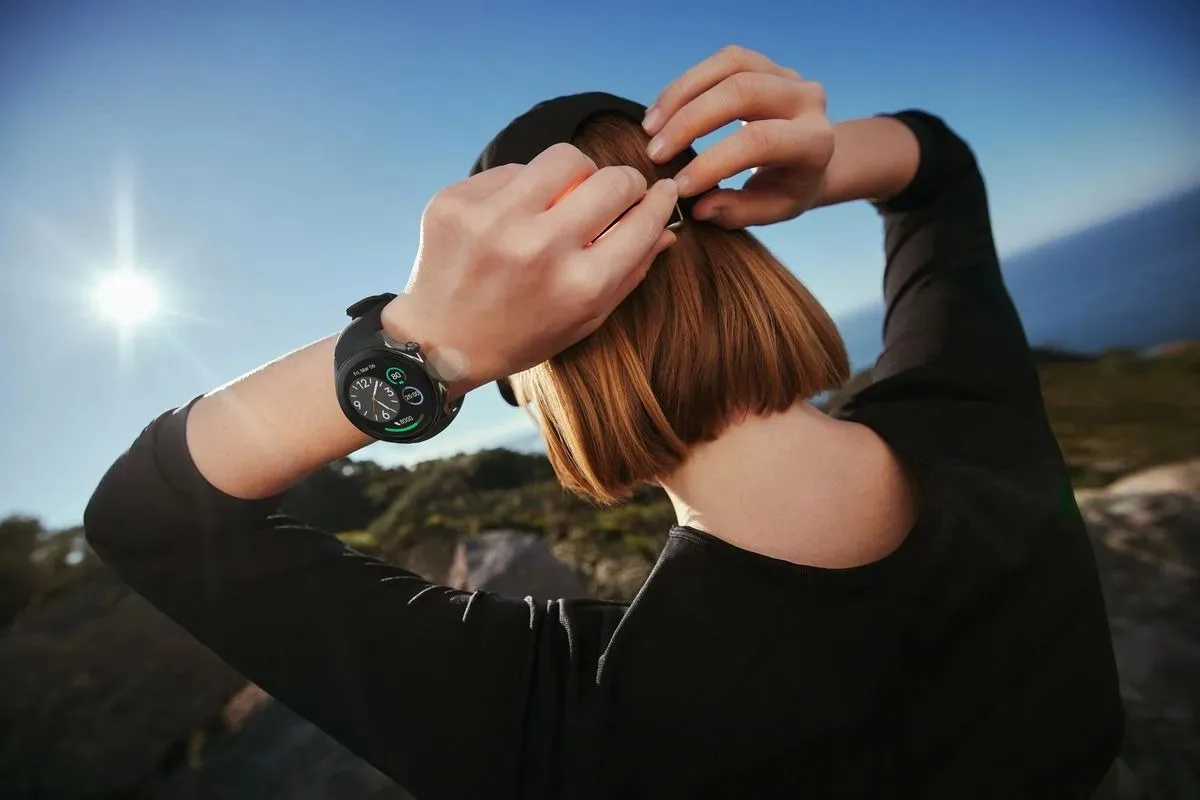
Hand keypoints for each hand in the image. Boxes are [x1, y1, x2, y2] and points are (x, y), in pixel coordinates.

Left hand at [384, 143, 678, 394]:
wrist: (438, 342)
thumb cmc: (520, 335)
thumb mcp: (584, 319)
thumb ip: (630, 272)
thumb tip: (666, 226)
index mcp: (579, 285)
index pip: (642, 220)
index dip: (660, 201)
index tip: (662, 192)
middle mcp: (540, 248)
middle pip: (611, 180)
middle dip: (625, 182)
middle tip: (619, 191)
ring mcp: (494, 220)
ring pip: (564, 158)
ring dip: (577, 173)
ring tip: (567, 195)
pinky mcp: (458, 202)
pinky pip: (513, 170)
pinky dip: (524, 187)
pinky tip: (514, 215)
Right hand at [642, 45, 833, 228]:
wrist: (813, 157)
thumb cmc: (789, 188)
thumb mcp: (773, 211)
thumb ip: (738, 211)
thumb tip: (699, 206)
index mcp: (814, 142)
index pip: (758, 142)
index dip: (712, 162)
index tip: (678, 187)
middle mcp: (807, 100)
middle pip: (742, 92)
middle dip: (689, 122)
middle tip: (655, 153)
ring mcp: (787, 75)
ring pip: (729, 68)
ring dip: (680, 96)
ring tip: (650, 127)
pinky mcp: (765, 63)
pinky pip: (722, 61)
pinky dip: (685, 84)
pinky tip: (662, 110)